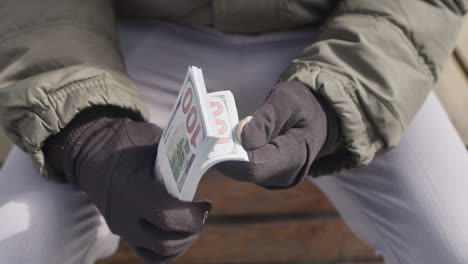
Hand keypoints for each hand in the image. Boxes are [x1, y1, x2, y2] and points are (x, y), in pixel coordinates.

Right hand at [44, 108, 210, 262]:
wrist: (91, 152)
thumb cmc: (126, 141)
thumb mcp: (154, 141)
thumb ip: (179, 156)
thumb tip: (211, 159)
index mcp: (132, 190)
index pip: (166, 217)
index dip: (192, 216)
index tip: (205, 203)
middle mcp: (125, 216)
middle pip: (166, 243)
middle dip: (192, 230)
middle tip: (202, 212)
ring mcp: (122, 229)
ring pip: (160, 254)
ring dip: (183, 242)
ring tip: (192, 221)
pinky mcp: (123, 234)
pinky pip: (149, 255)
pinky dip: (168, 249)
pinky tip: (179, 231)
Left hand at [218, 82, 338, 188]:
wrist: (317, 120)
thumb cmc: (303, 107)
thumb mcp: (289, 100)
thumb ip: (267, 118)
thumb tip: (241, 135)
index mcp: (295, 157)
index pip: (255, 167)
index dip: (232, 154)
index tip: (217, 132)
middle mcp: (283, 175)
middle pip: (243, 171)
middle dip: (225, 150)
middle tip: (214, 124)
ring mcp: (272, 178)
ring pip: (239, 170)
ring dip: (226, 150)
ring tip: (223, 126)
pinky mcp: (262, 175)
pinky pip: (240, 167)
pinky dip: (231, 151)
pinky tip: (230, 135)